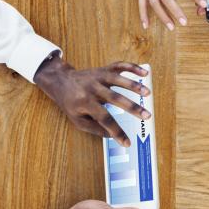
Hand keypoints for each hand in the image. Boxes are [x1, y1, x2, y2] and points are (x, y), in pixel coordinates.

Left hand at [32, 58, 149, 145]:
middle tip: (147, 116)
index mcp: (84, 102)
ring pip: (118, 80)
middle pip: (114, 98)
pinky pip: (119, 66)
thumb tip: (112, 136)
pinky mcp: (104, 70)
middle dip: (132, 107)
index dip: (116, 131)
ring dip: (134, 86)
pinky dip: (133, 67)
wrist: (60, 81)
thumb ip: (94, 128)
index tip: (127, 142)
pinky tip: (145, 72)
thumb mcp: (76, 119)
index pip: (104, 119)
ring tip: (148, 93)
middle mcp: (92, 88)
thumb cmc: (70, 102)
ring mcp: (98, 77)